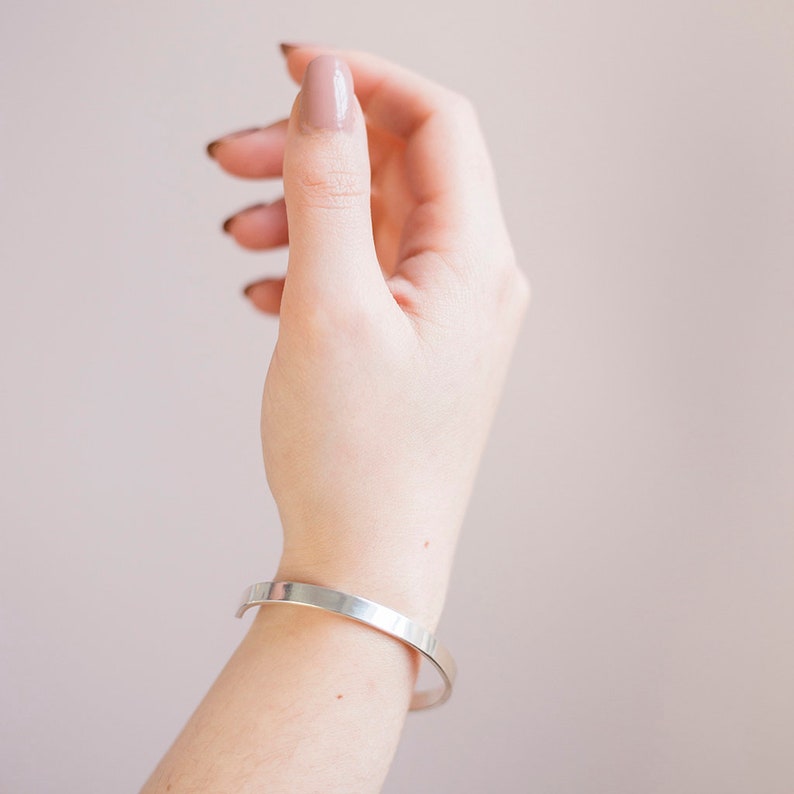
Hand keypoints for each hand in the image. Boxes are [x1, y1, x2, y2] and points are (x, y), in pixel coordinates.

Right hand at [209, 47, 528, 628]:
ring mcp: (445, 316)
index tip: (292, 70)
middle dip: (313, 152)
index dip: (366, 82)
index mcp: (475, 262)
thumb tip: (328, 88)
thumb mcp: (331, 306)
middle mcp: (473, 282)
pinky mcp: (414, 346)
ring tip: (238, 238)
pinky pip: (364, 275)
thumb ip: (328, 186)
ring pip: (373, 224)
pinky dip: (312, 264)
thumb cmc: (357, 458)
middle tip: (231, 158)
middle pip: (397, 171)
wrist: (367, 564)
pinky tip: (266, 293)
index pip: (438, 124)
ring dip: (302, 211)